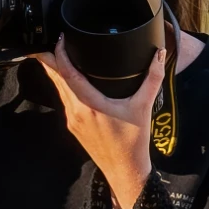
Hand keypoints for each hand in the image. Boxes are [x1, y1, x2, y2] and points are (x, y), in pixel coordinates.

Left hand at [36, 39, 167, 208]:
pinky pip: (63, 100)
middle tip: (50, 40)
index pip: (67, 73)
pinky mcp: (72, 126)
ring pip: (58, 89)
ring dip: (56, 72)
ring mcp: (71, 119)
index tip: (60, 38)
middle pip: (57, 79)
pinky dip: (63, 85)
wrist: (125, 170)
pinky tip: (68, 78)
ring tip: (56, 54)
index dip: (59, 54)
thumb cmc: (134, 141)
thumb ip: (152, 78)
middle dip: (51, 59)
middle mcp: (75, 111)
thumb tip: (159, 54)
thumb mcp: (144, 107)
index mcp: (89, 104)